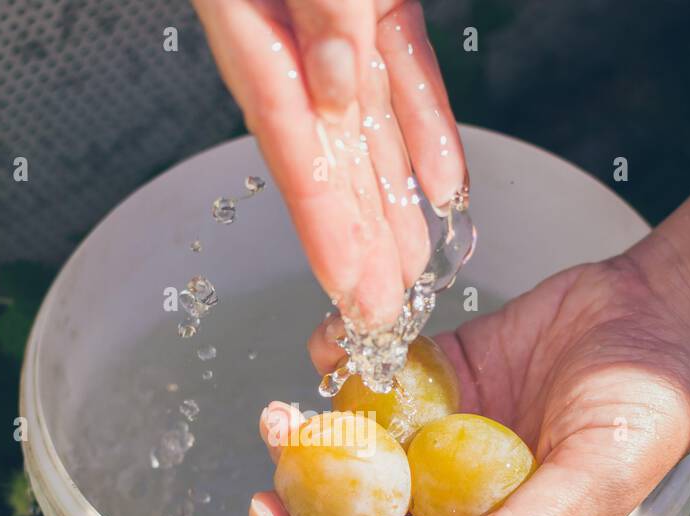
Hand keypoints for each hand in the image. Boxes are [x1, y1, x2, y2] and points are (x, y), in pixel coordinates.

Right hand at [193, 0, 467, 328]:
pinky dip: (423, 123)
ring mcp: (335, 18)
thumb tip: (332, 88)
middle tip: (377, 311)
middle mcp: (289, 29)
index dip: (320, 222)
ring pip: (368, 124)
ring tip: (411, 268)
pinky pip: (402, 67)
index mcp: (249, 14)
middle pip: (328, 151)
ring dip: (392, 199)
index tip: (345, 286)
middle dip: (357, 238)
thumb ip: (320, 10)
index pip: (289, 138)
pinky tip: (441, 181)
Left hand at [248, 247, 689, 515]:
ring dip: (308, 443)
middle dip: (303, 514)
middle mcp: (446, 494)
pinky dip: (340, 366)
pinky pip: (373, 376)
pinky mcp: (431, 371)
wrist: (664, 317)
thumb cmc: (647, 416)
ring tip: (278, 419)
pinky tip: (323, 353)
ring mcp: (432, 433)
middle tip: (265, 496)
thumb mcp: (593, 483)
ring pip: (352, 451)